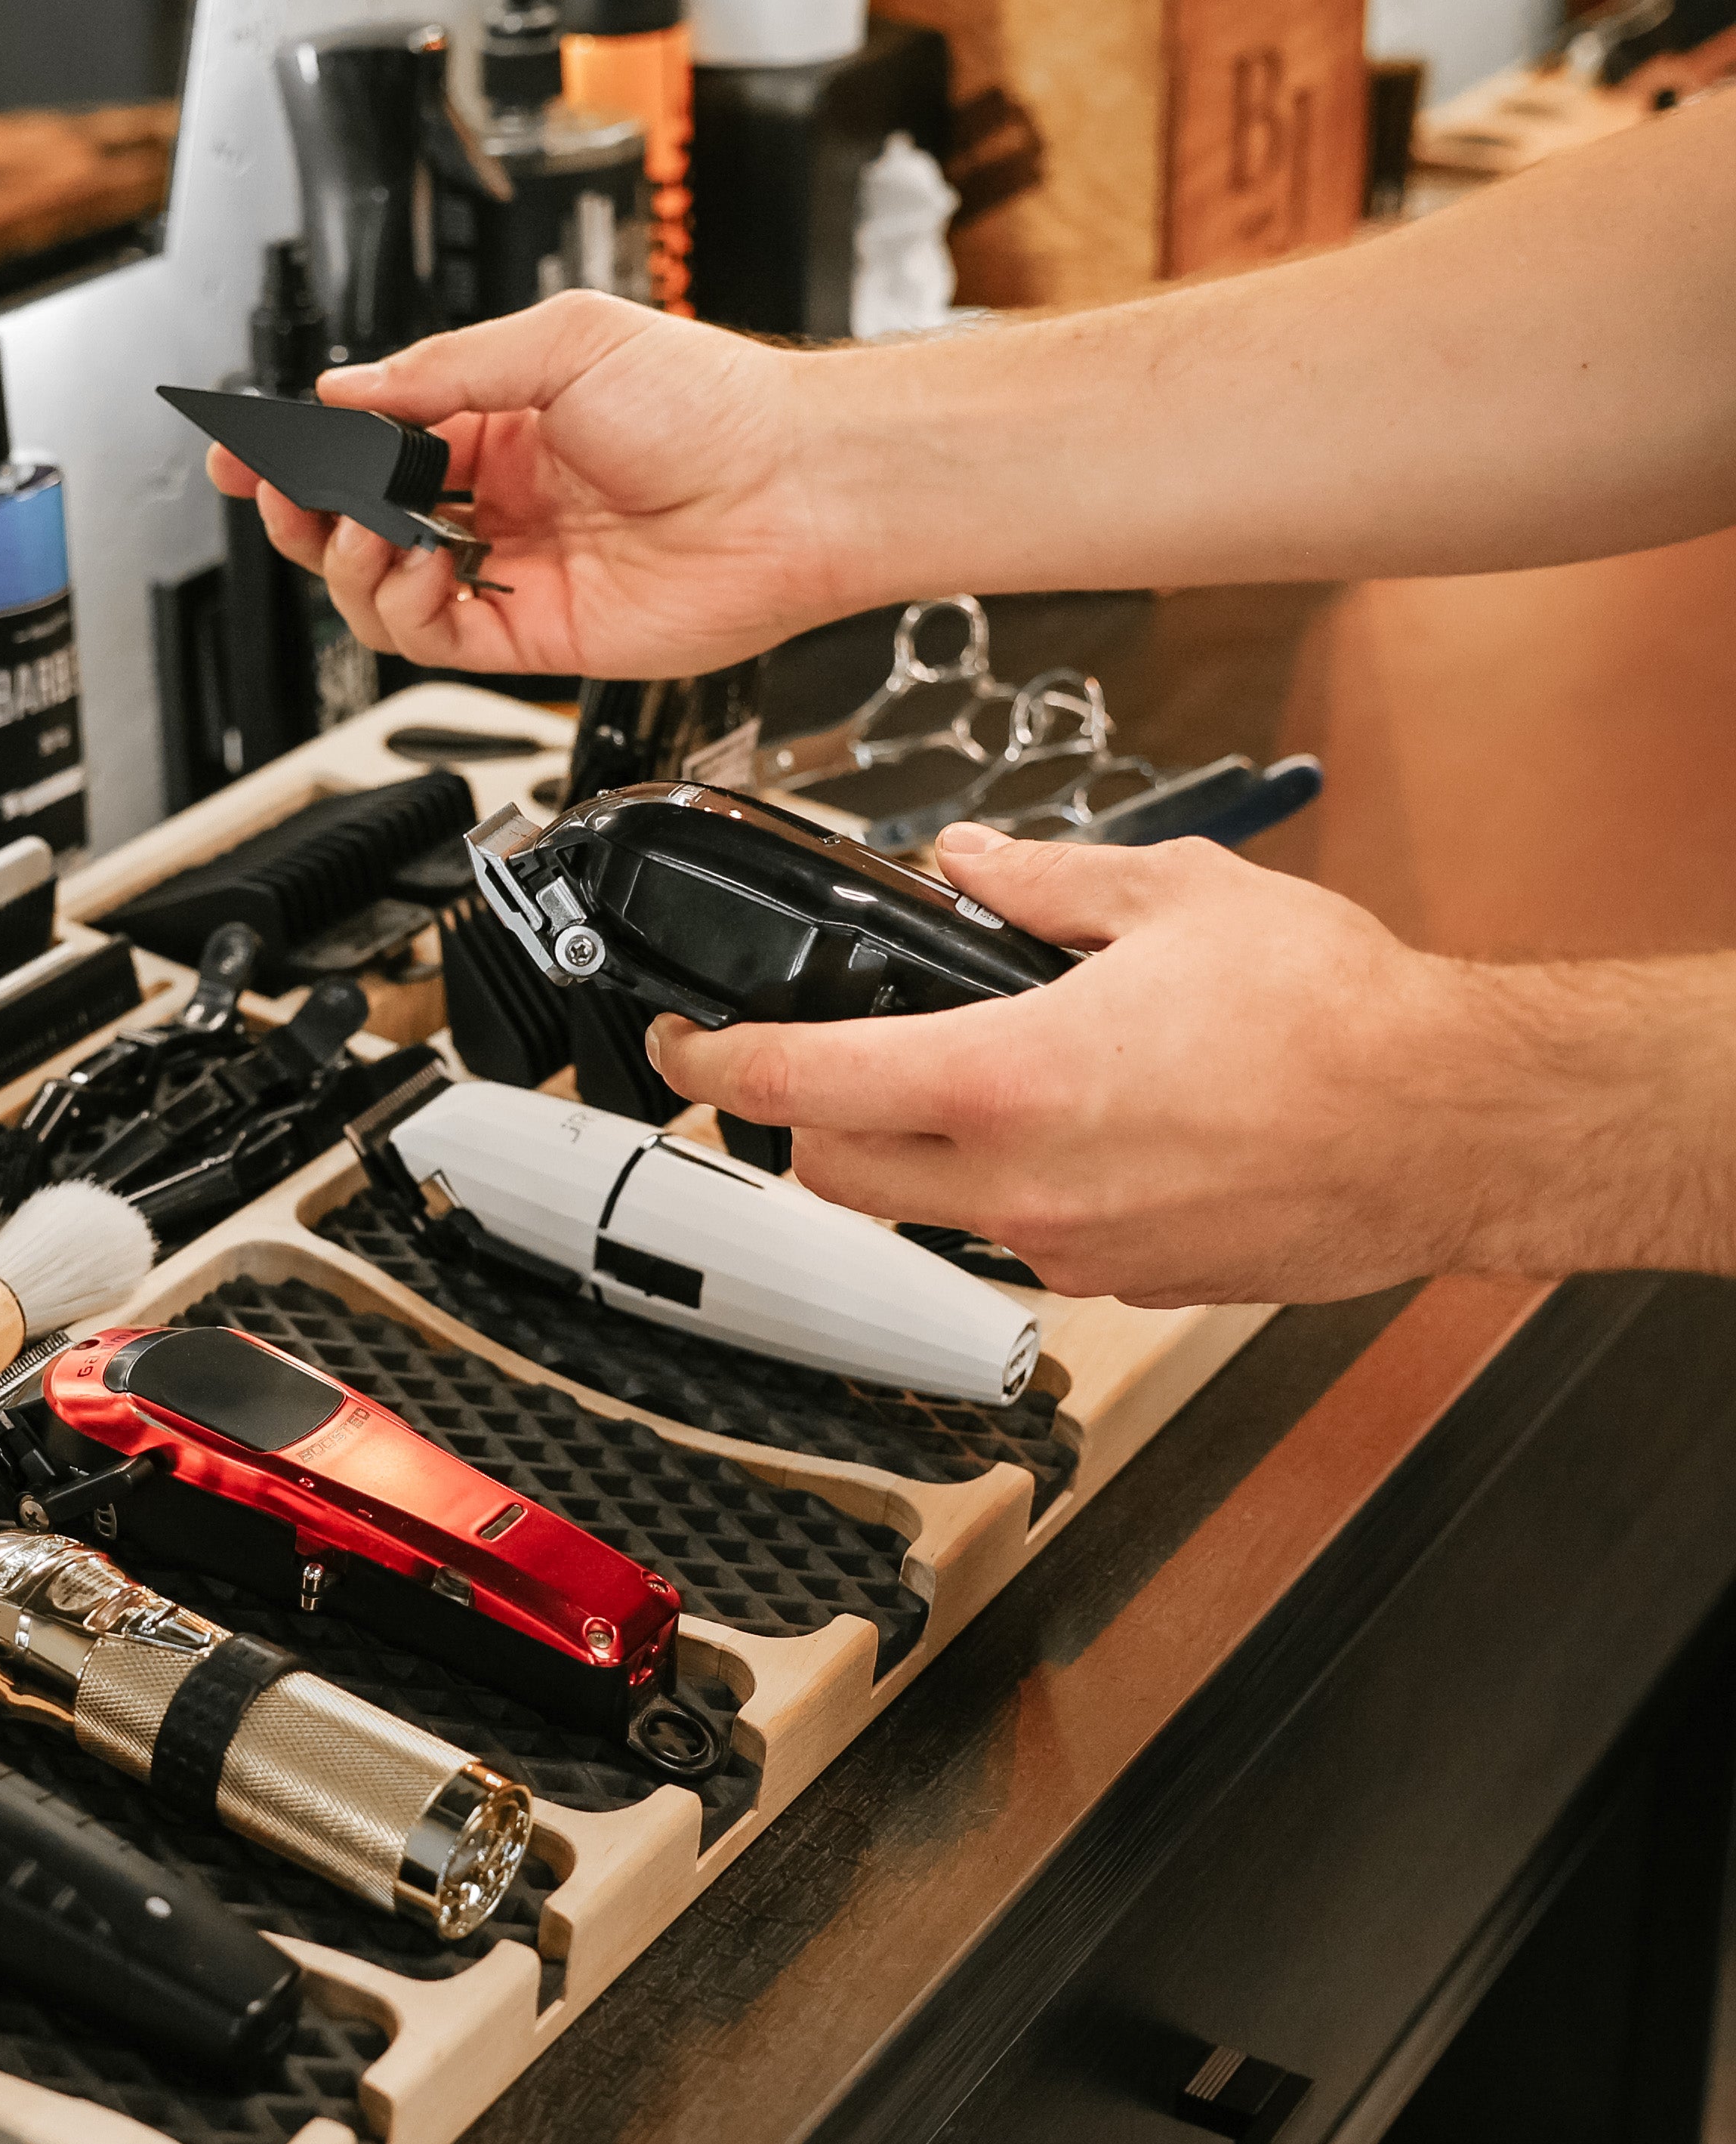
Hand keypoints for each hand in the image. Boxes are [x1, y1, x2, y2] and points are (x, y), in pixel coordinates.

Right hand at [204, 293, 848, 677]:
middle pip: (358, 520)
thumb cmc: (716, 403)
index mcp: (500, 421)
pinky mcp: (533, 634)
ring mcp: (513, 568)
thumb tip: (349, 392)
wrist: (793, 487)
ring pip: (380, 588)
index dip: (303, 447)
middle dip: (301, 507)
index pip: (371, 440)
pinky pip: (433, 639)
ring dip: (343, 562)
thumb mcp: (563, 340)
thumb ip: (444, 368)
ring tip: (355, 530)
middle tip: (277, 492)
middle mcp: (500, 498)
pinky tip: (406, 569)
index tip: (249, 444)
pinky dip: (397, 609)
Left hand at [645, 828, 1485, 1306]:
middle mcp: (1022, 1182)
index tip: (685, 1050)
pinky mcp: (1125, 1283)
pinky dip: (1007, 1188)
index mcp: (1008, 1078)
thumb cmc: (1343, 1020)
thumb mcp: (1174, 895)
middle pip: (833, 1172)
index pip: (799, 1086)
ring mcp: (1071, 1246)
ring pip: (925, 1213)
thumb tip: (967, 861)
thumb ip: (1040, 881)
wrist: (1457, 1125)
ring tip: (960, 1081)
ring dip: (907, 1156)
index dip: (713, 1068)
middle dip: (797, 1121)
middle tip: (804, 1065)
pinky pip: (1021, 1239)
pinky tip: (1067, 1129)